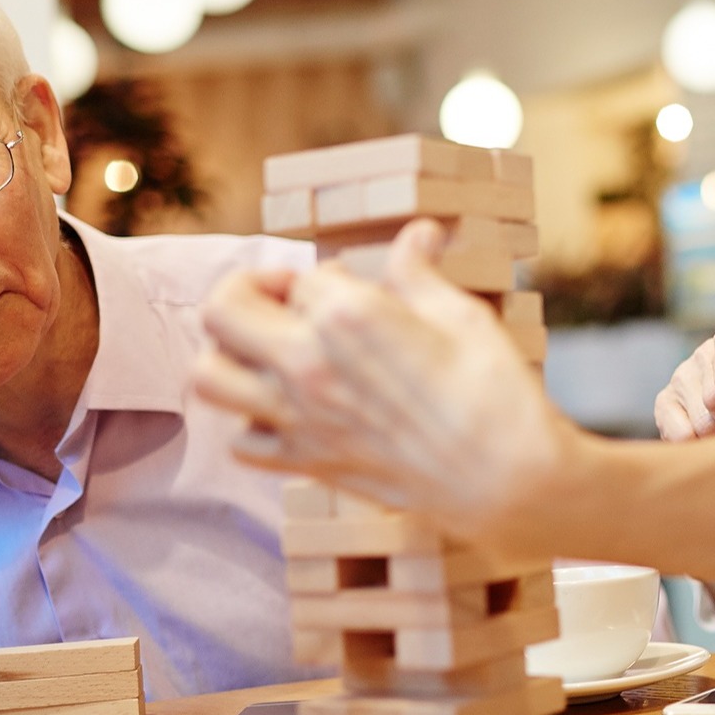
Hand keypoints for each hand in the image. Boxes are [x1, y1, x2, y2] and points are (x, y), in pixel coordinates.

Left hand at [193, 219, 573, 547]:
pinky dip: (252, 422)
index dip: (333, 277)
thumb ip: (420, 273)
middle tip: (286, 300)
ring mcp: (300, 418)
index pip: (307, 275)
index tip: (359, 287)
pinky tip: (289, 410)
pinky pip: (241, 441)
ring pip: (208, 377)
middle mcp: (307, 365)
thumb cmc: (494, 393)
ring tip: (269, 352)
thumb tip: (418, 235)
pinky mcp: (307, 463)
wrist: (505, 480)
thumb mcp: (463, 315)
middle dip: (249, 292)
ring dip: (229, 355)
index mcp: (348, 316)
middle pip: (223, 310)